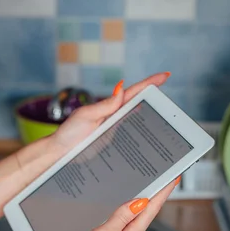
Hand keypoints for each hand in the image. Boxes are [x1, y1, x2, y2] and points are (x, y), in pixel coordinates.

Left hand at [51, 73, 170, 151]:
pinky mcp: (113, 145)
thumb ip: (103, 105)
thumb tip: (120, 89)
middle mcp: (114, 118)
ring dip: (151, 119)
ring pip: (137, 123)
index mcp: (109, 108)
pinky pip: (131, 139)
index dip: (149, 84)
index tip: (164, 76)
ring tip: (167, 119)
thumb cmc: (68, 133)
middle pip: (139, 106)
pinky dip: (142, 137)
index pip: (132, 93)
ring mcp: (115, 132)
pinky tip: (152, 140)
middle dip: (155, 101)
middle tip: (169, 101)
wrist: (60, 154)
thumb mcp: (85, 116)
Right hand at [59, 182, 175, 230]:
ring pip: (137, 218)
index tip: (175, 177)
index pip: (152, 209)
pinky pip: (125, 224)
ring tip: (152, 189)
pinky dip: (130, 212)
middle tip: (167, 178)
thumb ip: (121, 217)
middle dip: (157, 194)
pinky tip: (128, 209)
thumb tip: (139, 202)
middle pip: (148, 212)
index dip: (164, 191)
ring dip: (144, 203)